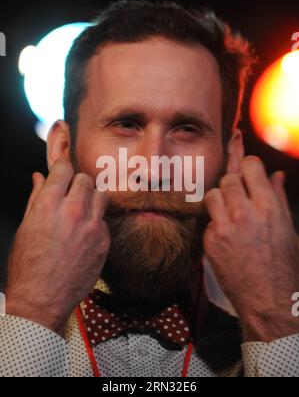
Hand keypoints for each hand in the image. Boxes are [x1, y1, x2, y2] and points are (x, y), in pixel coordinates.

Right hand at [5, 159, 110, 334]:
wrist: (41, 300)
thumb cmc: (28, 267)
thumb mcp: (25, 228)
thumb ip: (35, 198)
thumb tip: (39, 177)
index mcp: (49, 205)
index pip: (64, 168)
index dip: (62, 168)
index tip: (62, 172)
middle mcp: (73, 212)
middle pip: (85, 179)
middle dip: (77, 183)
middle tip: (71, 194)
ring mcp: (91, 227)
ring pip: (101, 195)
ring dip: (91, 199)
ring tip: (81, 211)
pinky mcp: (103, 242)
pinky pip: (104, 221)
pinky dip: (96, 223)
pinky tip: (85, 235)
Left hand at [203, 156, 298, 341]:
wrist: (268, 300)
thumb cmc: (284, 266)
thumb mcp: (288, 228)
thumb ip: (278, 198)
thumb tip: (276, 175)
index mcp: (268, 207)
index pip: (250, 166)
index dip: (249, 167)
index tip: (249, 174)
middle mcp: (244, 213)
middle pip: (228, 179)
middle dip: (234, 184)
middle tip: (239, 196)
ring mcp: (224, 228)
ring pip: (212, 195)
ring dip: (221, 200)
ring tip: (230, 213)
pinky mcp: (210, 242)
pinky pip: (208, 220)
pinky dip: (216, 223)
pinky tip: (227, 236)